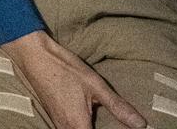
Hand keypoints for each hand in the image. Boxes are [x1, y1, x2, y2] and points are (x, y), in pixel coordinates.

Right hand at [1, 31, 145, 128]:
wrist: (34, 56)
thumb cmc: (64, 68)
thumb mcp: (95, 85)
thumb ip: (118, 107)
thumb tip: (142, 124)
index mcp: (78, 125)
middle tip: (114, 125)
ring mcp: (57, 124)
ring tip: (102, 123)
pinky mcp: (54, 117)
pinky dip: (81, 128)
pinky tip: (87, 120)